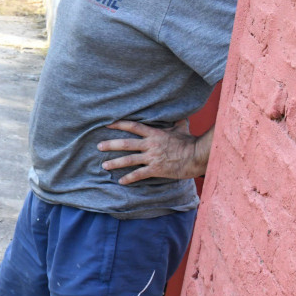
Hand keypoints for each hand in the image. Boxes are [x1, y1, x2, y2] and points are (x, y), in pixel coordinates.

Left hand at [98, 120, 213, 184]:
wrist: (197, 156)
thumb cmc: (190, 142)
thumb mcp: (181, 128)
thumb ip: (176, 122)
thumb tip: (179, 113)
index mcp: (154, 134)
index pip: (133, 126)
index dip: (119, 124)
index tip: (107, 124)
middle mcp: (150, 145)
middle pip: (125, 144)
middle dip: (110, 145)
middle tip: (98, 146)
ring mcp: (152, 158)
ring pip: (128, 160)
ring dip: (115, 163)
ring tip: (104, 165)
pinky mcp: (156, 169)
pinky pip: (139, 174)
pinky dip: (129, 178)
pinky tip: (121, 182)